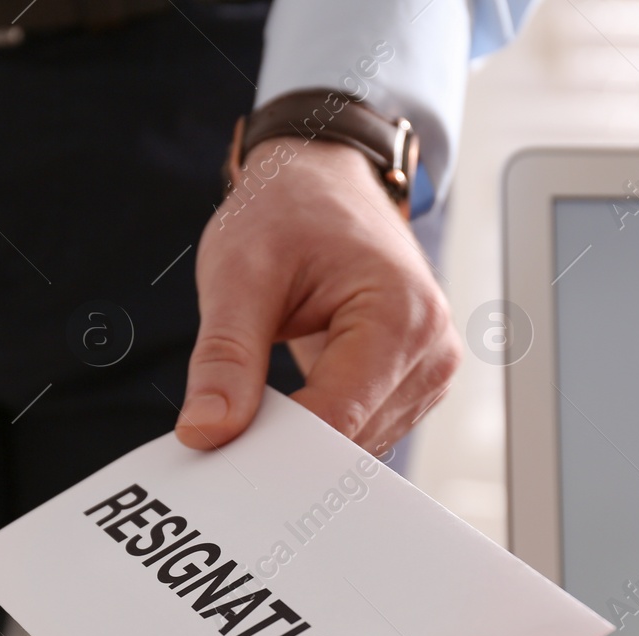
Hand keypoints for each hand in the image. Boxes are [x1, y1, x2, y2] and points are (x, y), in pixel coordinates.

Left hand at [179, 136, 459, 452]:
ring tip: (257, 398)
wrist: (322, 182)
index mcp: (402, 314)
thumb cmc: (287, 212)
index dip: (273, 446)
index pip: (337, 419)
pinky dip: (319, 430)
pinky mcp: (414, 385)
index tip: (217, 449)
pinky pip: (363, 433)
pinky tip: (286, 404)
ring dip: (302, 440)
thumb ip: (224, 358)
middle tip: (224, 421)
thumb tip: (206, 431)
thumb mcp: (238, 273)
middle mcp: (432, 350)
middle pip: (351, 441)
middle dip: (285, 445)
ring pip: (357, 447)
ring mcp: (431, 371)